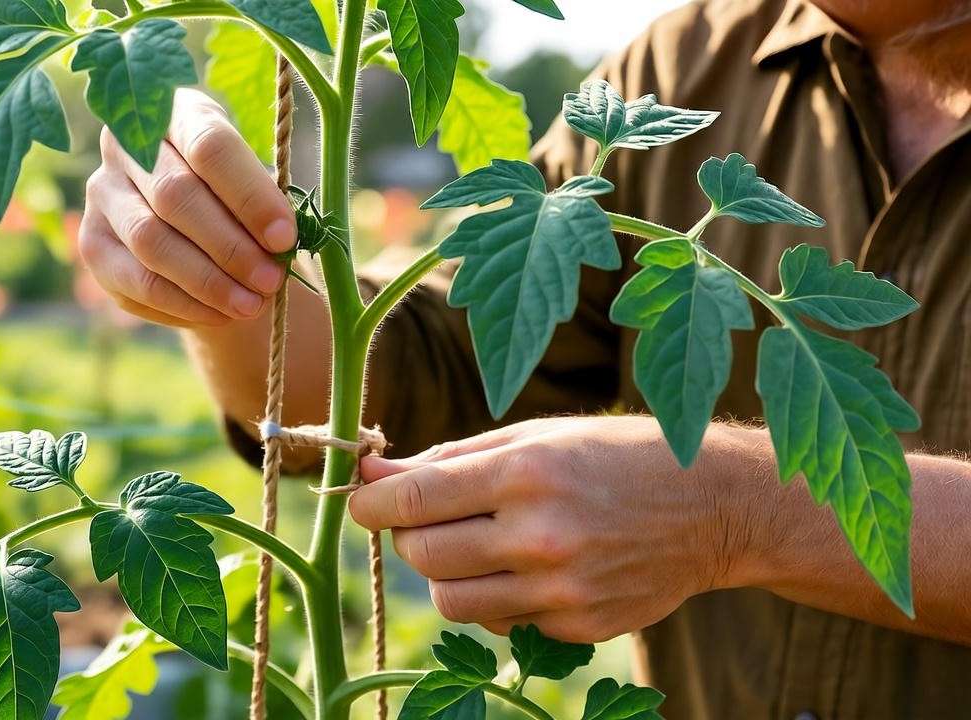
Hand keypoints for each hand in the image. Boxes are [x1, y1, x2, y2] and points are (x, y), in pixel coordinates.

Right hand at [79, 89, 296, 327]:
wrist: (195, 225)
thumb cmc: (235, 195)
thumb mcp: (253, 184)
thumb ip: (263, 205)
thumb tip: (278, 245)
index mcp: (175, 110)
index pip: (209, 145)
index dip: (249, 195)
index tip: (285, 237)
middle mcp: (124, 143)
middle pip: (176, 194)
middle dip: (231, 245)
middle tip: (271, 280)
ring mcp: (101, 191)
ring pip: (151, 241)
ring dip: (208, 281)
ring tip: (252, 305)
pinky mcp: (92, 242)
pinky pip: (137, 281)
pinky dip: (184, 303)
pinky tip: (221, 314)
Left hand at [349, 416, 768, 641]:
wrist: (712, 507)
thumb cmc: (612, 456)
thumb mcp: (535, 435)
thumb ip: (452, 458)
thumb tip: (376, 477)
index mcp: (524, 471)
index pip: (412, 499)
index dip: (371, 502)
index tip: (364, 498)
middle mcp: (540, 534)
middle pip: (421, 555)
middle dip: (409, 536)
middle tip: (432, 516)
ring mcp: (560, 588)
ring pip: (451, 601)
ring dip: (447, 573)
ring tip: (478, 544)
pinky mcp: (577, 625)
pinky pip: (501, 621)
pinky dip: (499, 597)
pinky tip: (531, 567)